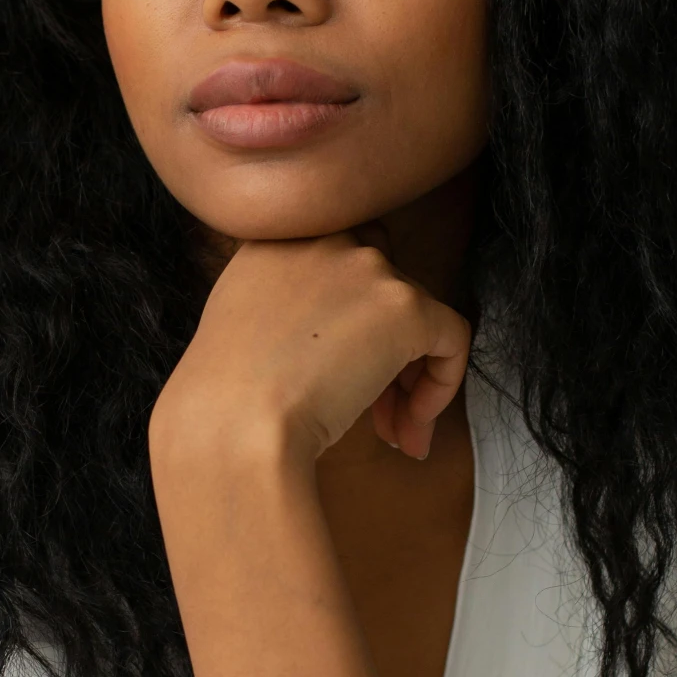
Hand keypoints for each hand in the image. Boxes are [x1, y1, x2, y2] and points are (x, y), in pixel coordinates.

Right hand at [152, 229, 470, 470]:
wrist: (231, 426)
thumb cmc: (224, 400)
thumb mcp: (241, 327)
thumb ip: (287, 308)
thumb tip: (340, 340)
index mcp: (275, 240)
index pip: (340, 264)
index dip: (351, 320)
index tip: (338, 371)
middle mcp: (324, 239)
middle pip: (383, 285)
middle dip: (385, 347)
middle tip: (375, 410)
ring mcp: (367, 268)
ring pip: (418, 318)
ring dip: (408, 380)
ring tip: (392, 436)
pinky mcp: (405, 307)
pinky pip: (452, 341)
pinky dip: (441, 386)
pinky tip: (409, 430)